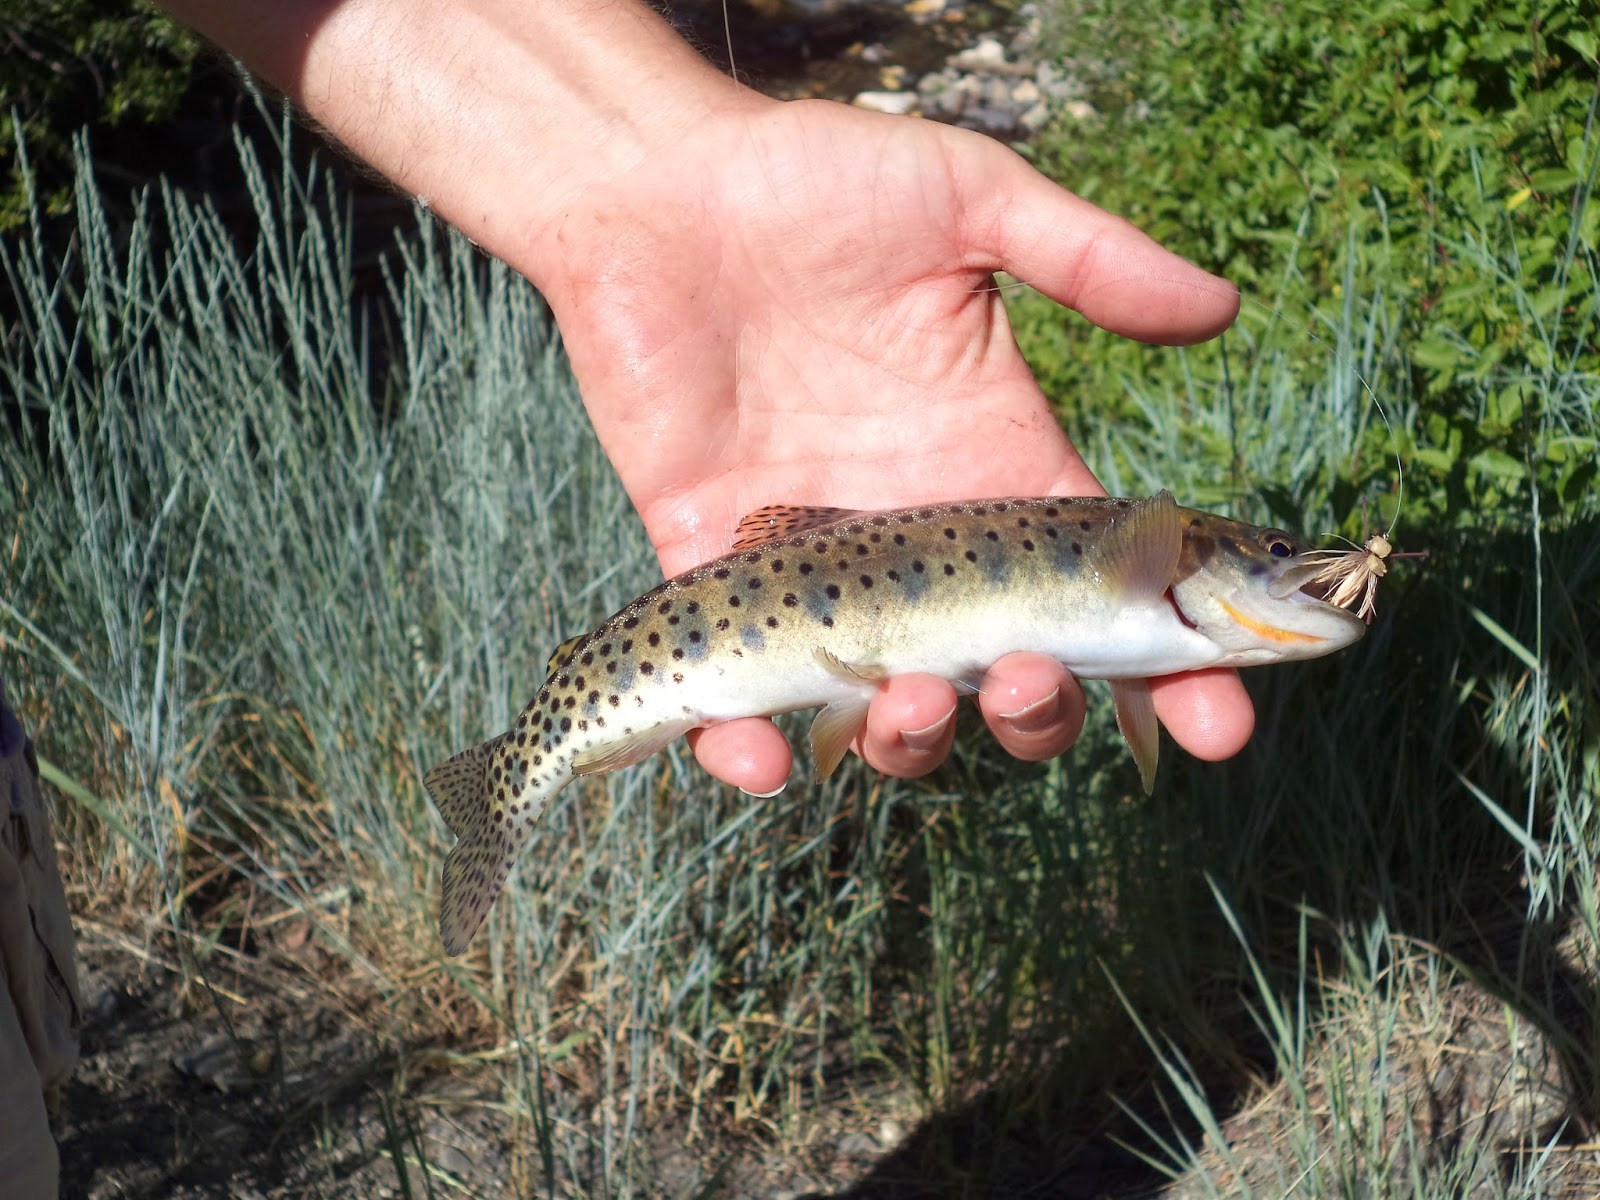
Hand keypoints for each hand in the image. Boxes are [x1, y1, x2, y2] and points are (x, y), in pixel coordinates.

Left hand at [532, 97, 1252, 792]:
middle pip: (1005, 673)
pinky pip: (735, 691)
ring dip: (913, 741)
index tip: (1218, 724)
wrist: (658, 188)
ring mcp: (820, 567)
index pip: (1100, 589)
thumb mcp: (969, 202)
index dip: (1167, 665)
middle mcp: (921, 538)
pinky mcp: (716, 572)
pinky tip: (761, 757)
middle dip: (1036, 713)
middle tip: (1027, 680)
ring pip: (886, 703)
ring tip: (912, 704)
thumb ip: (1089, 259)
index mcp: (998, 468)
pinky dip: (742, 746)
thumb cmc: (817, 182)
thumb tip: (1222, 308)